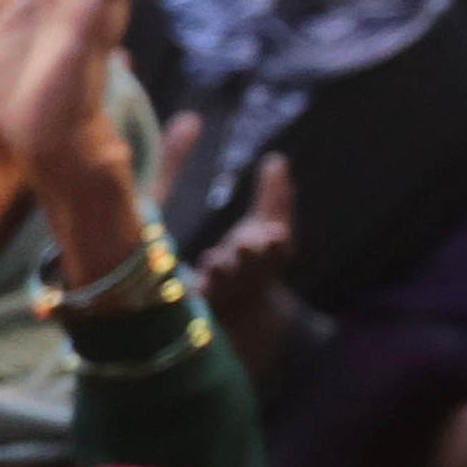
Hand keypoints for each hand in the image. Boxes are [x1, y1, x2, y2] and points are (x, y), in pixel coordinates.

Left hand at [195, 144, 304, 372]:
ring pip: (223, 279)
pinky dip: (196, 290)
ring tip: (212, 260)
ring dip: (220, 270)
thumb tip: (276, 159)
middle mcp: (249, 270)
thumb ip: (276, 196)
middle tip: (244, 245)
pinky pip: (198, 295)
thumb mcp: (269, 226)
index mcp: (270, 251)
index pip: (277, 247)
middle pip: (250, 262)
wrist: (244, 307)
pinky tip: (189, 284)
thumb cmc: (254, 256)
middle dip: (248, 255)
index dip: (275, 242)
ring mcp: (226, 286)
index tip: (274, 235)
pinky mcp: (202, 299)